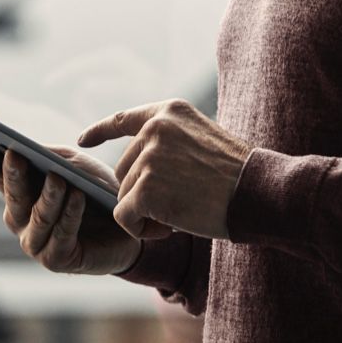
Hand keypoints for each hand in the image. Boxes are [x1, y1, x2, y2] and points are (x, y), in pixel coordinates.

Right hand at [0, 132, 139, 275]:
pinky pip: (61, 235)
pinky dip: (70, 214)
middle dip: (12, 174)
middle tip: (13, 154)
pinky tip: (77, 197)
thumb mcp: (74, 167)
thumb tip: (21, 148)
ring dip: (48, 197)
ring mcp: (34, 241)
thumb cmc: (95, 192)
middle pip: (13, 194)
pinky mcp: (55, 259)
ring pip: (37, 216)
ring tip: (58, 179)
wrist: (127, 230)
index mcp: (19, 191)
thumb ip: (50, 159)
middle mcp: (19, 218)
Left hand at [78, 99, 252, 240]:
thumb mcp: (202, 141)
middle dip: (144, 194)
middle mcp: (154, 129)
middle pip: (124, 170)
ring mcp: (149, 157)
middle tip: (180, 206)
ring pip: (125, 196)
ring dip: (147, 214)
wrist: (259, 191)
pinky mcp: (146, 187)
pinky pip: (124, 217)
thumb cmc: (239, 175)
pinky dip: (141, 230)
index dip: (99, 131)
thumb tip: (136, 169)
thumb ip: (169, 145)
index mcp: (169, 112)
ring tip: (182, 216)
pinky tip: (170, 229)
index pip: (123, 119)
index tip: (81, 140)